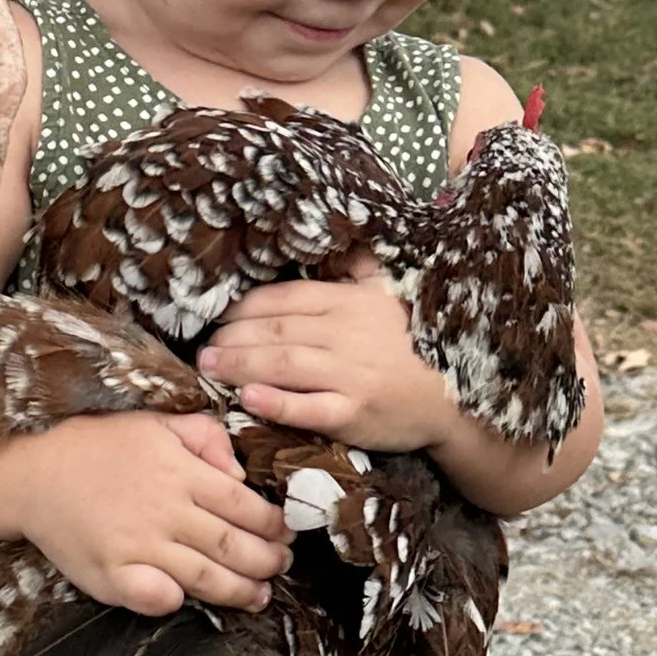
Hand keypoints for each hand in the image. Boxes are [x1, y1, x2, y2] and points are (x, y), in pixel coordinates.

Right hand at [0, 411, 290, 616]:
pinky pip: (153, 596)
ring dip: (238, 591)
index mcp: (181, 473)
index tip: (286, 533)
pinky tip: (187, 601)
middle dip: (266, 561)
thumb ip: (204, 437)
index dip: (274, 525)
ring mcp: (138, 546)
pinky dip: (173, 601)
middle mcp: (165, 511)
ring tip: (258, 596)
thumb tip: (239, 471)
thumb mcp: (154, 423)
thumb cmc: (95, 445)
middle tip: (282, 567)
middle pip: (232, 545)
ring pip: (204, 577)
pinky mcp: (111, 573)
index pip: (245, 506)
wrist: (31, 471)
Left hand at [197, 260, 459, 452]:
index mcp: (350, 302)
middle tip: (203, 350)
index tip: (218, 318)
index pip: (284, 298)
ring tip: (209, 368)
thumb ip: (358, 270)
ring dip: (240, 364)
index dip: (244, 308)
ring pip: (284, 364)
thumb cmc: (415, 347)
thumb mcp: (389, 296)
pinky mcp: (355, 414)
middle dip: (232, 338)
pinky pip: (308, 406)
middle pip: (276, 330)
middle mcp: (347, 333)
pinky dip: (276, 402)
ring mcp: (351, 375)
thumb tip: (337, 242)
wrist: (453, 399)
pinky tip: (247, 397)